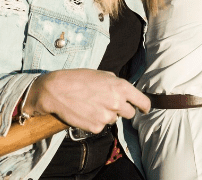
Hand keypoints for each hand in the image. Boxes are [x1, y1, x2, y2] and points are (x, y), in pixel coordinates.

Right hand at [23, 69, 150, 133]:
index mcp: (121, 87)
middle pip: (130, 113)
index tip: (144, 109)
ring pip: (114, 119)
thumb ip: (116, 84)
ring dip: (107, 114)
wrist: (57, 90)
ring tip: (92, 105)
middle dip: (122, 110)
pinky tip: (86, 112)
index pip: (142, 102)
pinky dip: (96, 121)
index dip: (145, 106)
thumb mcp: (102, 74)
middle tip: (109, 104)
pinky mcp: (96, 127)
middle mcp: (117, 103)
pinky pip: (101, 126)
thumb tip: (125, 92)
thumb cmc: (79, 79)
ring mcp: (107, 116)